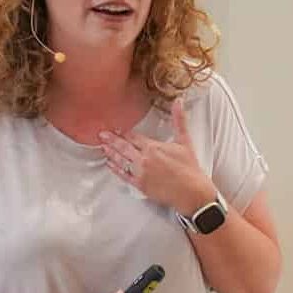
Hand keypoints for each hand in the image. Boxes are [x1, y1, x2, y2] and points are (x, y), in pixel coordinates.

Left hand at [100, 101, 214, 214]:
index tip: (116, 128)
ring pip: (121, 160)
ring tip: (103, 147)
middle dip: (111, 140)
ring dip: (111, 153)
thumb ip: (179, 120)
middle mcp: (143, 159)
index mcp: (152, 147)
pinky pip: (124, 175)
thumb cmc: (189, 168)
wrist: (191, 191)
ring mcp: (140, 172)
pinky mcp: (140, 185)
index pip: (133, 137)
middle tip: (101, 135)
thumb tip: (179, 101)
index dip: (123, 132)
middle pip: (123, 147)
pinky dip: (115, 169)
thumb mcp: (185, 141)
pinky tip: (110, 164)